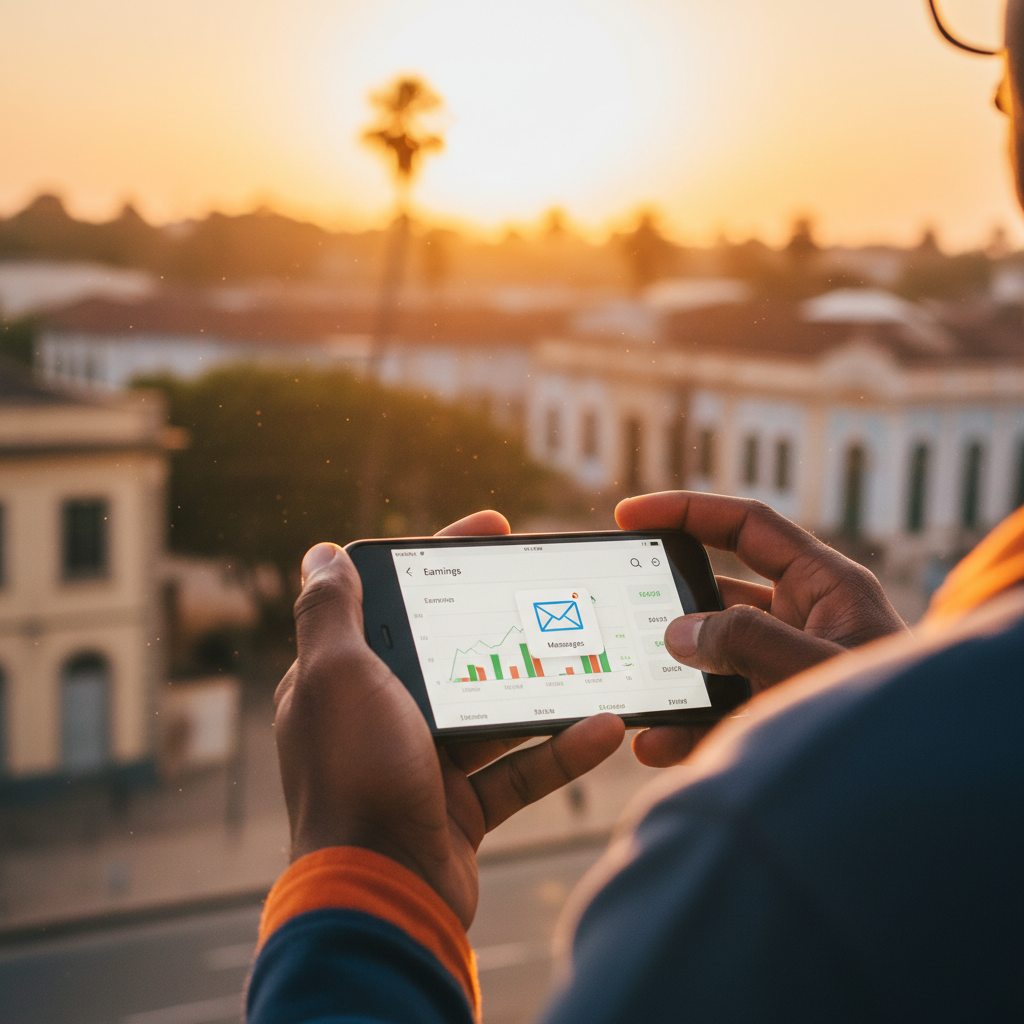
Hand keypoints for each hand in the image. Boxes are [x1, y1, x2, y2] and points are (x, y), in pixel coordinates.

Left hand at [273, 510, 624, 928]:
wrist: (379, 897)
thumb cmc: (354, 776)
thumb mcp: (335, 677)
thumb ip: (329, 613)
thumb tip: (322, 554)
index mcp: (345, 681)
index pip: (398, 601)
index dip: (444, 558)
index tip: (494, 528)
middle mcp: (379, 718)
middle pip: (451, 650)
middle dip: (503, 617)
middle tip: (552, 585)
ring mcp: (421, 764)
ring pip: (494, 713)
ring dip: (544, 691)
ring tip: (595, 660)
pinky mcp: (459, 808)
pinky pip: (517, 770)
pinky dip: (558, 751)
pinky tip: (603, 729)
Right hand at [615, 492, 907, 766]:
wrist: (910, 793)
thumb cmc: (887, 724)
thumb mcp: (813, 668)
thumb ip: (745, 641)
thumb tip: (678, 633)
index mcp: (824, 586)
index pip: (747, 526)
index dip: (688, 511)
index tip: (632, 516)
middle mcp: (802, 620)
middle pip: (718, 593)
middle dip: (668, 608)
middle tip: (622, 614)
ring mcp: (786, 668)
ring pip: (712, 657)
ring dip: (672, 677)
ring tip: (637, 694)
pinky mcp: (773, 712)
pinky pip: (717, 707)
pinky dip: (684, 724)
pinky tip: (658, 743)